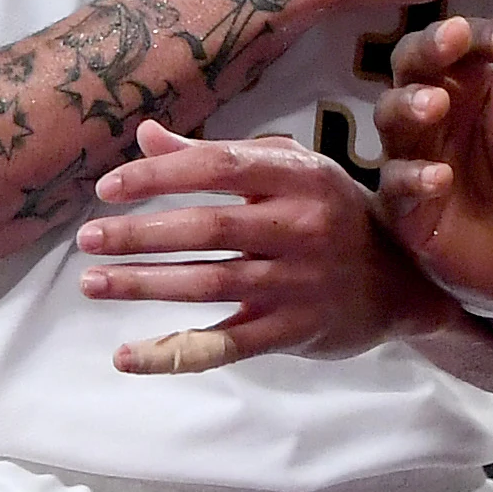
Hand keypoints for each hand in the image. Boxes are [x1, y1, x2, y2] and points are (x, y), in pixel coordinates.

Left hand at [78, 120, 450, 374]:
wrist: (405, 282)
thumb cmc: (335, 214)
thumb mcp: (293, 171)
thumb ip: (220, 154)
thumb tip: (145, 135)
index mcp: (301, 177)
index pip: (219, 168)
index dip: (159, 176)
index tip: (108, 187)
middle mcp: (302, 228)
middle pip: (208, 229)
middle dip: (140, 234)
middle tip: (87, 239)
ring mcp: (298, 284)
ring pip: (209, 284)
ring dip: (144, 284)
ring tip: (93, 282)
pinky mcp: (292, 332)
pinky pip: (224, 345)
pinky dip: (173, 354)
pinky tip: (127, 355)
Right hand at [376, 16, 492, 309]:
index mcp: (474, 86)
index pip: (465, 45)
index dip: (483, 34)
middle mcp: (436, 113)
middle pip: (412, 64)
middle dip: (428, 47)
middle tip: (452, 38)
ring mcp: (415, 156)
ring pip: (390, 116)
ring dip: (409, 104)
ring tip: (436, 104)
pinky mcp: (405, 207)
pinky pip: (395, 185)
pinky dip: (413, 178)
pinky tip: (439, 177)